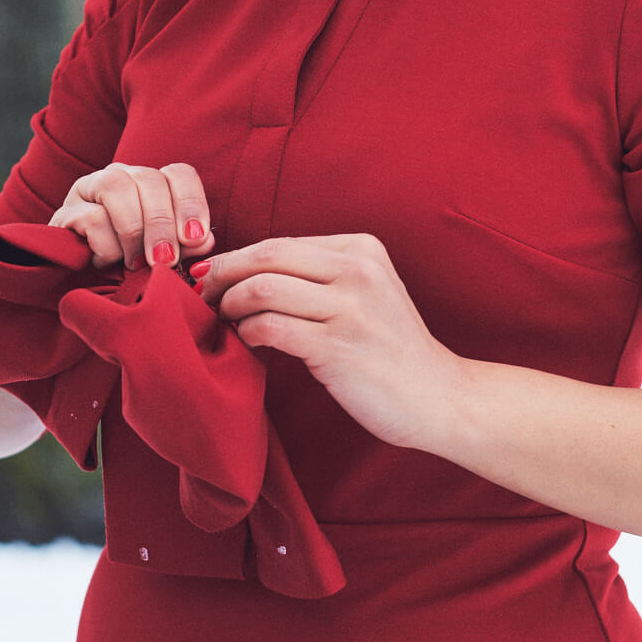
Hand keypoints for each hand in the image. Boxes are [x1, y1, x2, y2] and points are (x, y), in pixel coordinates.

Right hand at [50, 162, 214, 268]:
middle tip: (166, 261)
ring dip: (133, 230)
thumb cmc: (126, 270)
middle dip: (162, 224)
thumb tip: (204, 239)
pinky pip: (92, 217)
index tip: (196, 239)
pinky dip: (107, 246)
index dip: (191, 203)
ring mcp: (89, 190)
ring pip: (117, 186)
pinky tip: (107, 263)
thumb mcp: (160, 258)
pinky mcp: (65, 212)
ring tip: (135, 264)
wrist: (78, 288)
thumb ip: (184, 246)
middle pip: (150, 179)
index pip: (179, 174)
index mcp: (151, 185)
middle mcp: (121, 177)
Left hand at [197, 233, 464, 450]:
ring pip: (263, 289)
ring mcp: (350, 308)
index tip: (212, 278)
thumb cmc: (390, 350)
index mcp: (362, 249)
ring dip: (231, 305)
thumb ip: (318, 277)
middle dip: (222, 274)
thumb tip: (245, 270)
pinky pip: (271, 328)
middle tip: (202, 295)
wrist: (439, 397)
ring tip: (223, 321)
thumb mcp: (365, 294)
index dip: (236, 259)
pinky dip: (247, 333)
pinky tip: (246, 343)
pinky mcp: (338, 347)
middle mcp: (358, 270)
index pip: (279, 243)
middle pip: (266, 256)